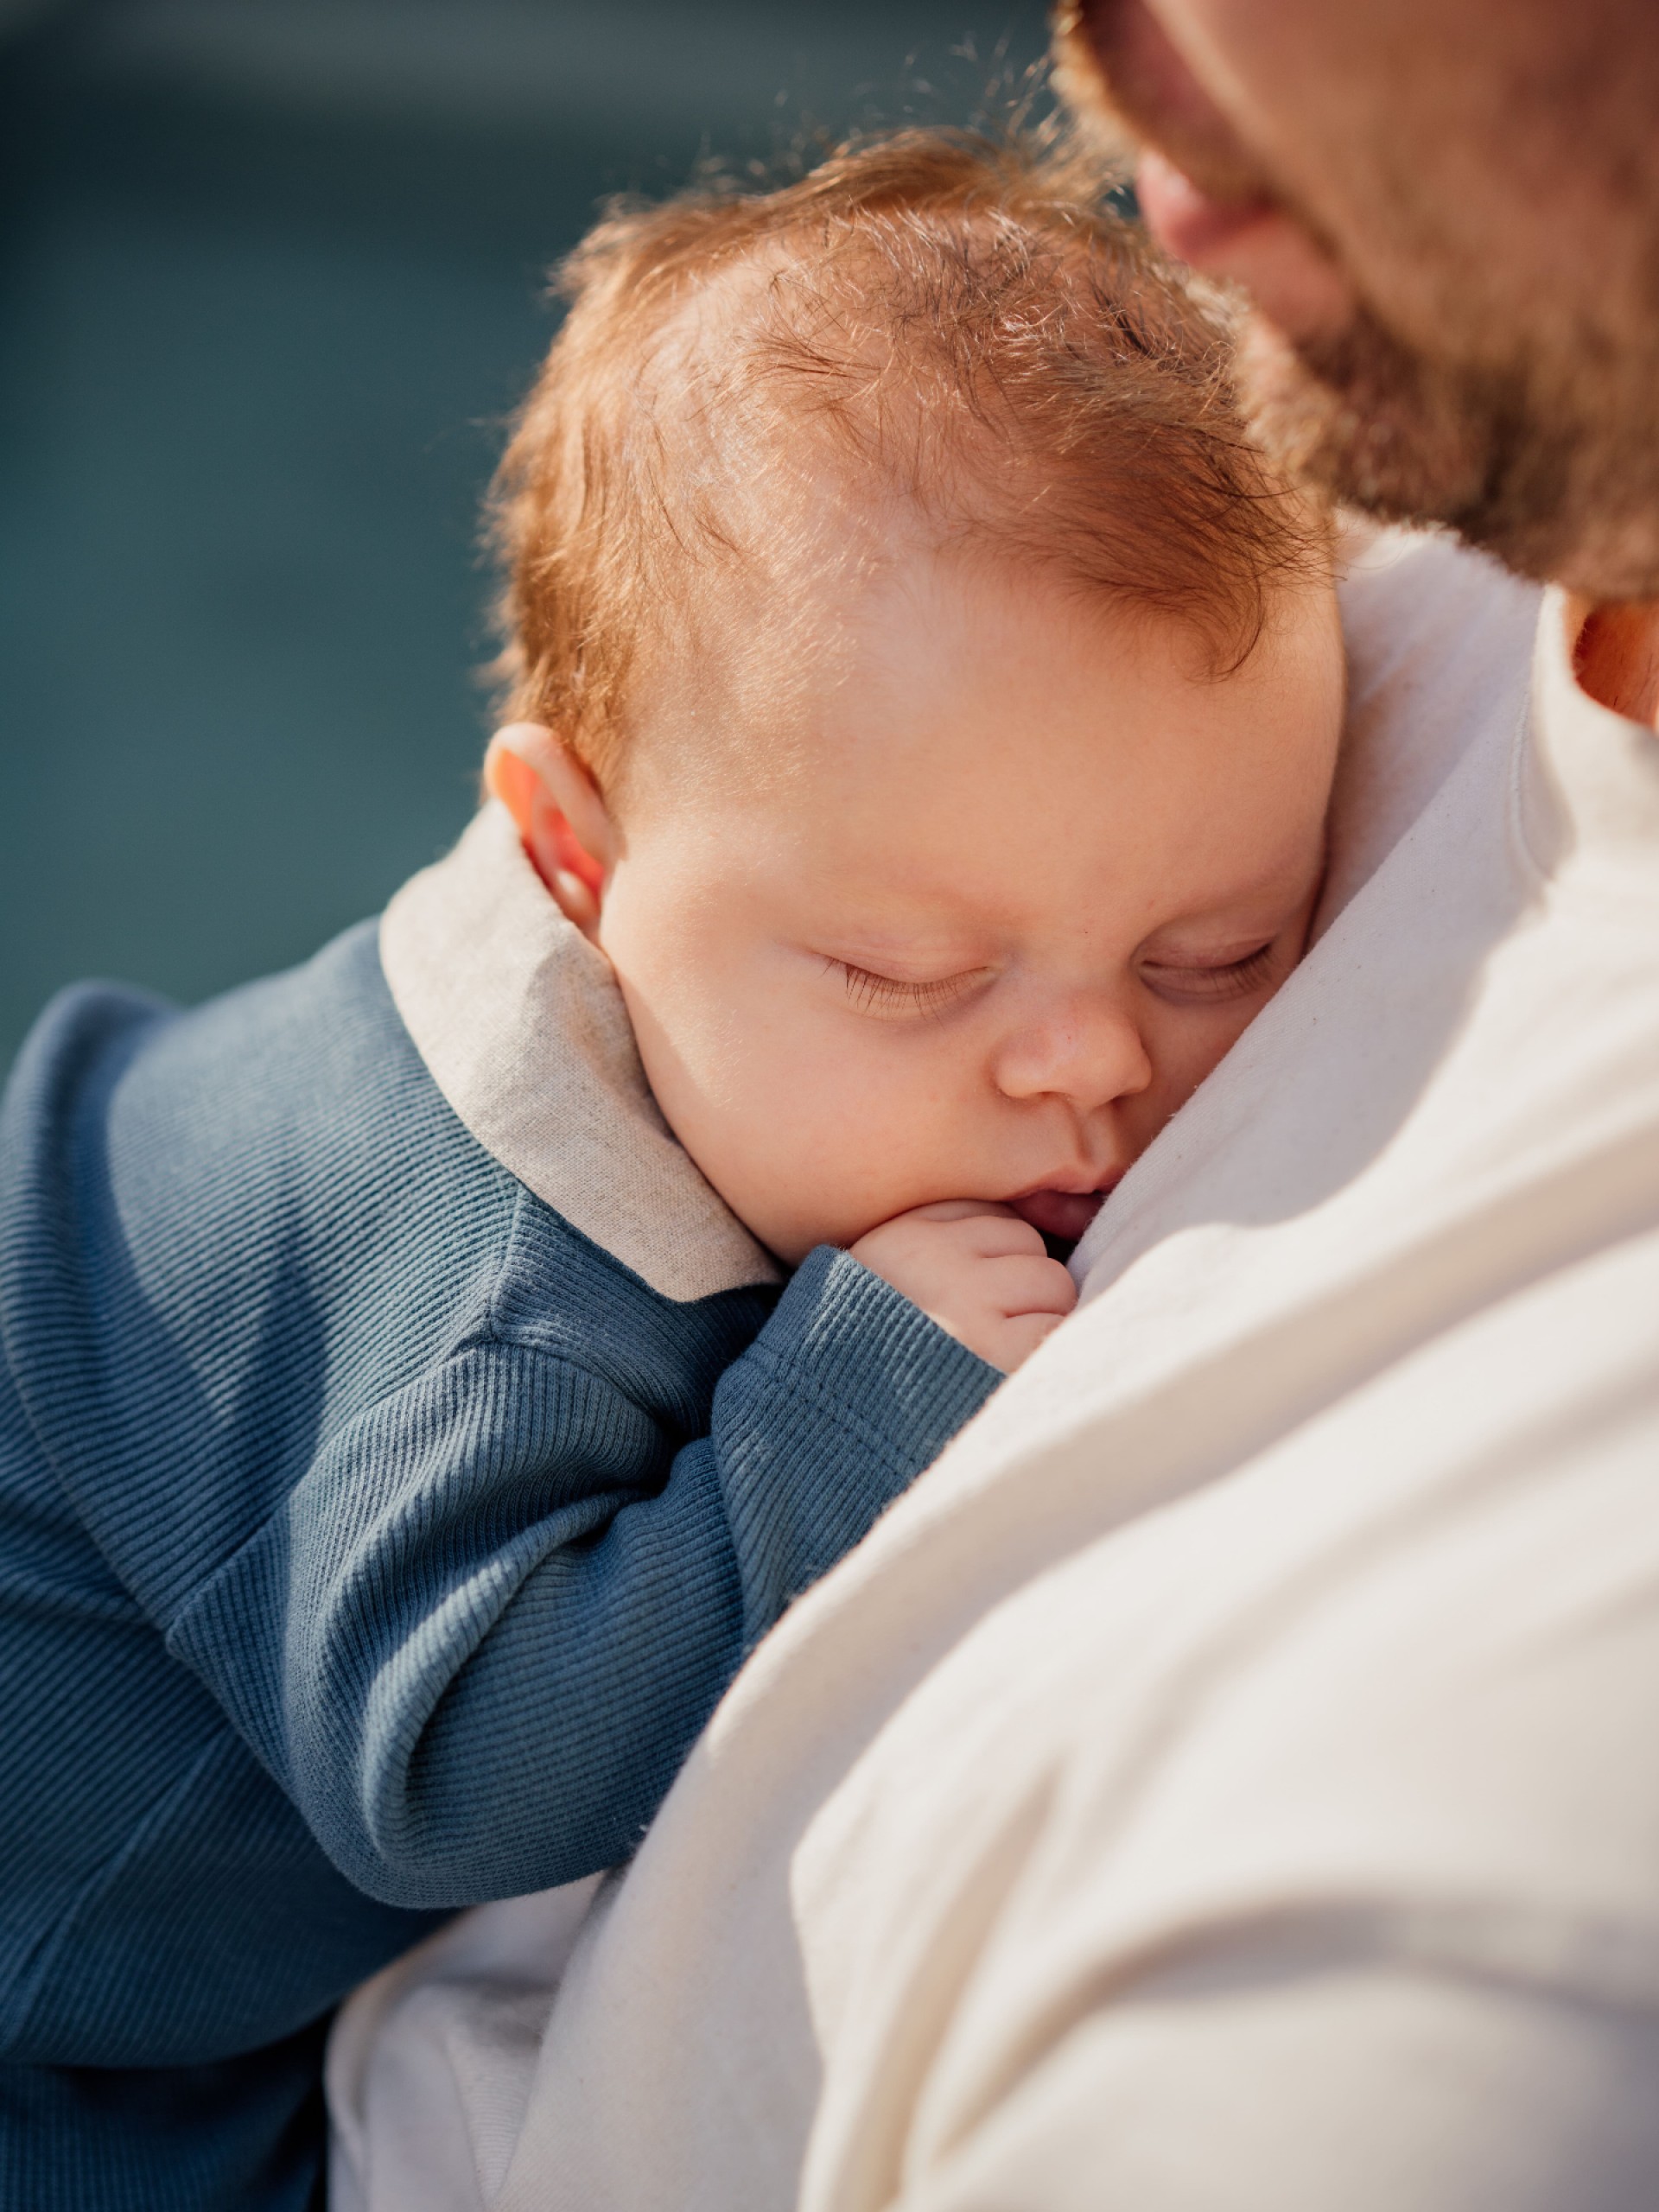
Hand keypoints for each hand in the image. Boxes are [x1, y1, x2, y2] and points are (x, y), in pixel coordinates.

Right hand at [850, 1200, 1077, 1372]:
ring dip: (1042, 1318)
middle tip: (988, 1331)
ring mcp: (967, 1300)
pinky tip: (1008, 1376)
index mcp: (900, 1236)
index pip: (985, 1213)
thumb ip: (936, 1254)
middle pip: (1025, 1241)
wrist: (844, 1436)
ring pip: (1052, 1281)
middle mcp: (932, 1258)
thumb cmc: (872, 1367)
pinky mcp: (998, 1348)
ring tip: (997, 1355)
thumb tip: (1024, 1235)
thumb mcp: (881, 1287)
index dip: (992, 1257)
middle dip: (1021, 1285)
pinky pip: (1056, 1328)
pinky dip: (1044, 1355)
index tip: (970, 1296)